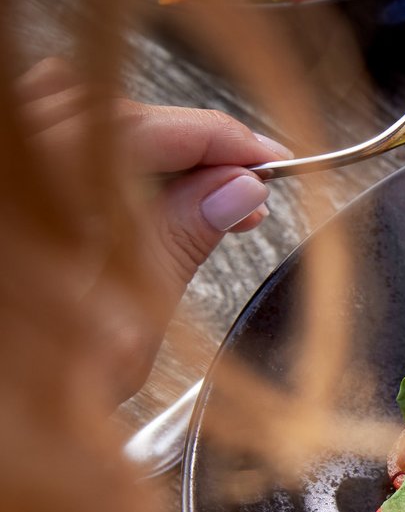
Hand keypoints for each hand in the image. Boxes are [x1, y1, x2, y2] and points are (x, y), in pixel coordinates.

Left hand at [17, 58, 290, 400]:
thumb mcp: (126, 330)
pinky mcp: (9, 201)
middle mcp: (17, 171)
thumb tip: (237, 193)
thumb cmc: (25, 395)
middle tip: (246, 192)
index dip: (224, 140)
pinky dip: (101, 155)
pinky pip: (48, 140)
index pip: (150, 128)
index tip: (271, 164)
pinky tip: (136, 191)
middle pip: (118, 115)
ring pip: (81, 119)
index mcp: (45, 193)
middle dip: (194, 146)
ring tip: (199, 195)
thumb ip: (178, 245)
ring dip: (150, 149)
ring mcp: (8, 181)